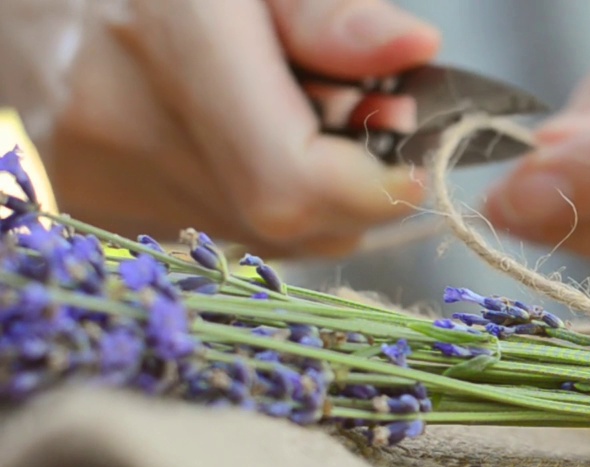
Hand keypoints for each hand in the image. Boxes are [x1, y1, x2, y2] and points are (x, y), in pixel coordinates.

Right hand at [0, 0, 436, 256]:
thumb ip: (326, 11)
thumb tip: (415, 51)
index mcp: (166, 41)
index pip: (293, 182)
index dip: (373, 181)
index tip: (410, 145)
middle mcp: (122, 124)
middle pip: (290, 222)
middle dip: (355, 182)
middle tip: (360, 111)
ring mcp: (97, 175)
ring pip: (262, 236)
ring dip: (312, 193)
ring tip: (288, 111)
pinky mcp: (89, 201)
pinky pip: (215, 229)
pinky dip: (255, 195)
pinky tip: (238, 135)